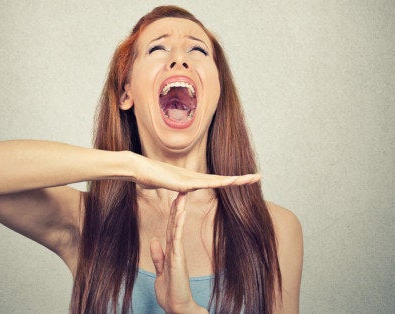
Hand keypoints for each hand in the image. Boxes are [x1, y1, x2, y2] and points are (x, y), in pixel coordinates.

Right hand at [132, 154, 260, 191]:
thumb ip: (171, 187)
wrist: (135, 168)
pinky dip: (216, 182)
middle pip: (221, 179)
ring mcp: (188, 179)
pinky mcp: (181, 182)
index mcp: (191, 180)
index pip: (216, 182)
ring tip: (250, 180)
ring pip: (216, 180)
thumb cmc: (146, 176)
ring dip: (234, 180)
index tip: (246, 180)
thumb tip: (173, 189)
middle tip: (259, 177)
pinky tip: (228, 182)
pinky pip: (202, 184)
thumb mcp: (163, 185)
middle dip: (240, 179)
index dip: (231, 181)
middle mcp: (193, 178)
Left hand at [150, 192, 207, 313]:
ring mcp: (178, 253)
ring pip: (178, 228)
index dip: (172, 214)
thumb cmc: (171, 293)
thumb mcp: (160, 272)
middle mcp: (176, 250)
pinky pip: (178, 238)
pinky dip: (178, 225)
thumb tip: (154, 241)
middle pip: (176, 224)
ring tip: (182, 196)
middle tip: (181, 190)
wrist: (177, 307)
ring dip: (179, 212)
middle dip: (178, 208)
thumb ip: (158, 257)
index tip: (175, 199)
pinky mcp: (178, 259)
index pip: (171, 228)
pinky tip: (180, 214)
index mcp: (171, 252)